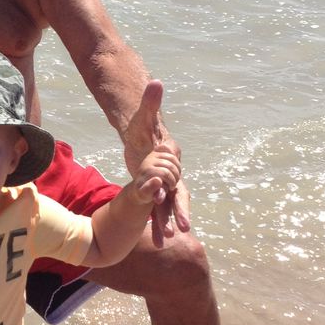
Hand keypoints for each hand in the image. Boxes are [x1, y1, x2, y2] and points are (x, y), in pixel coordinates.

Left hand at [122, 79, 190, 241]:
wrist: (141, 138)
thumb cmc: (142, 126)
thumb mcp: (143, 116)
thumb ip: (150, 102)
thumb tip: (156, 82)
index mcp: (170, 159)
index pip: (172, 175)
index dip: (168, 188)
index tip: (164, 199)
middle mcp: (172, 174)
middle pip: (177, 196)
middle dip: (179, 213)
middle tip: (183, 229)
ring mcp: (165, 185)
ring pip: (168, 208)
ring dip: (166, 224)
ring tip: (163, 242)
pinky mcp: (156, 193)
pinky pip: (158, 211)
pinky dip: (157, 224)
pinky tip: (155, 240)